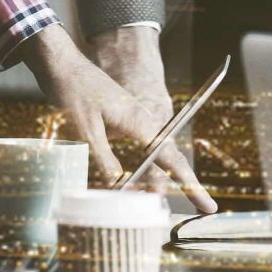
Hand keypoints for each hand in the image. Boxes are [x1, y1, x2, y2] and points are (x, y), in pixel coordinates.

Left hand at [23, 24, 214, 212]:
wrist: (62, 64)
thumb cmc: (73, 91)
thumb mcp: (86, 130)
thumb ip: (104, 160)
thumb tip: (121, 188)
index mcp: (140, 122)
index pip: (172, 160)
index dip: (191, 185)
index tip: (208, 205)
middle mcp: (143, 120)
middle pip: (170, 159)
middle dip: (184, 184)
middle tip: (203, 207)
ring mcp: (134, 119)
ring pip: (156, 155)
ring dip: (162, 177)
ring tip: (171, 199)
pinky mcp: (122, 120)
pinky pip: (143, 147)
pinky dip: (147, 166)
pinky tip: (140, 179)